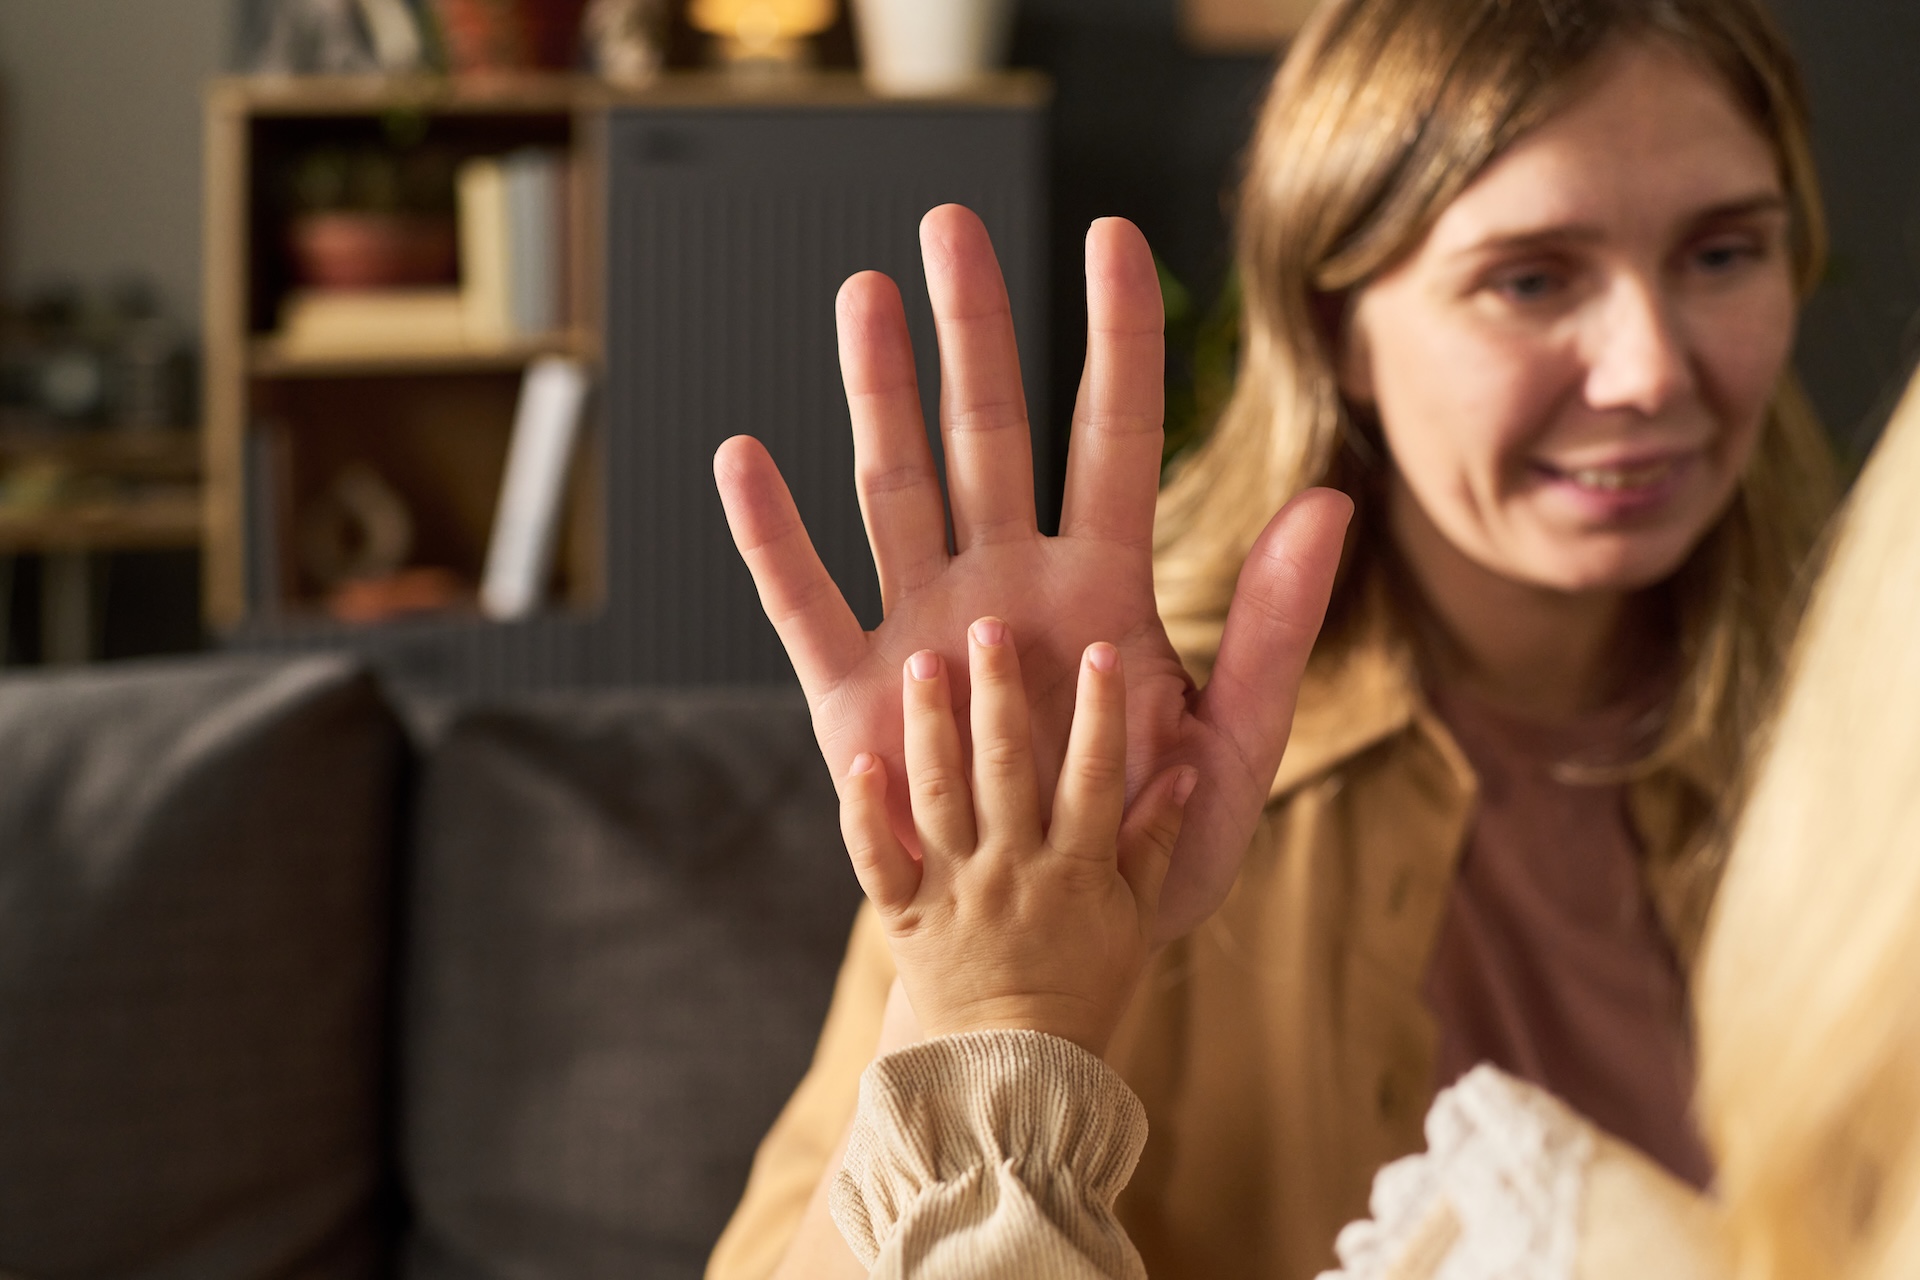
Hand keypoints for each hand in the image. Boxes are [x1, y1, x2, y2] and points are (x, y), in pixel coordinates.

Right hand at [716, 205, 1349, 940]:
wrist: (1053, 946)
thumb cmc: (1148, 848)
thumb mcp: (1233, 749)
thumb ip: (1272, 630)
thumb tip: (1327, 501)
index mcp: (1104, 588)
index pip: (1114, 437)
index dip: (1118, 338)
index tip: (1111, 235)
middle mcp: (1009, 586)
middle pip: (989, 434)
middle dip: (972, 330)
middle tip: (948, 227)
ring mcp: (929, 632)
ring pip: (896, 490)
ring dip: (875, 395)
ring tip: (856, 296)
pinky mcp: (857, 698)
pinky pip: (807, 606)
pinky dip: (774, 539)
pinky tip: (743, 459)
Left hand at [840, 618, 1192, 1055]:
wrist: (1012, 1070)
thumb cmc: (1084, 984)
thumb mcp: (1135, 916)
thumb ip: (1156, 841)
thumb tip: (1184, 767)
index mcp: (1078, 871)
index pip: (1095, 780)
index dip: (1101, 716)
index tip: (1101, 653)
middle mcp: (1013, 872)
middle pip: (1005, 772)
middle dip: (999, 695)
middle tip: (990, 627)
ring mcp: (954, 891)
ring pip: (938, 798)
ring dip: (930, 728)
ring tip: (924, 663)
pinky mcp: (903, 915)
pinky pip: (878, 860)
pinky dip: (864, 813)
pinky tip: (860, 763)